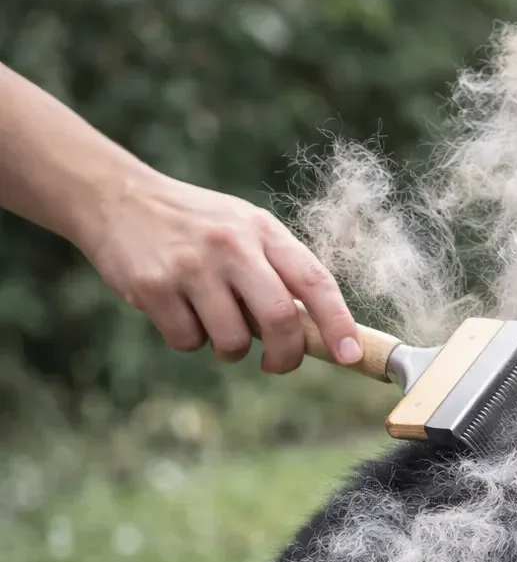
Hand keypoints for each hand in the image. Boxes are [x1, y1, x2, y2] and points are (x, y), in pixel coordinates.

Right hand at [75, 172, 361, 372]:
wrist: (120, 198)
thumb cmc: (198, 224)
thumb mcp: (245, 229)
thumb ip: (279, 271)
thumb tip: (315, 332)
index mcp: (265, 231)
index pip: (315, 281)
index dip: (339, 323)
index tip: (351, 355)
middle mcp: (232, 246)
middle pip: (280, 318)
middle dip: (287, 355)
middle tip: (279, 364)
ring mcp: (191, 266)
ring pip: (232, 340)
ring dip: (231, 349)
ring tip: (217, 323)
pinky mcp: (153, 288)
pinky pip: (187, 341)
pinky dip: (190, 340)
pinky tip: (181, 311)